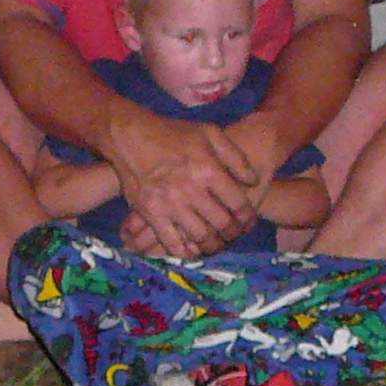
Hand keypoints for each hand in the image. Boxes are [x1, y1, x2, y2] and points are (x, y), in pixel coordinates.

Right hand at [103, 109, 259, 256]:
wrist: (132, 138)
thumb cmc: (174, 134)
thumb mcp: (210, 133)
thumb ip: (236, 157)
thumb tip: (253, 182)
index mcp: (208, 170)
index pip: (237, 203)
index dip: (247, 217)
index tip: (248, 222)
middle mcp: (191, 190)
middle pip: (221, 223)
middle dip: (232, 233)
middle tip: (233, 234)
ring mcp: (170, 204)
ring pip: (200, 236)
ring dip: (213, 245)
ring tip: (216, 243)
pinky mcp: (151, 214)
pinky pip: (172, 242)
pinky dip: (185, 252)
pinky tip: (192, 251)